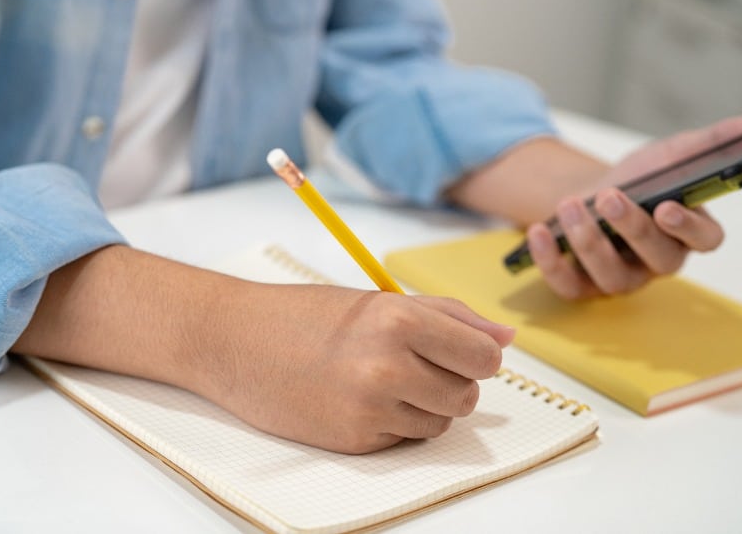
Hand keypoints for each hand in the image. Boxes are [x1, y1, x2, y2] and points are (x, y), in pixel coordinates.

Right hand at [191, 283, 514, 453]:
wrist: (235, 342)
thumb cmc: (309, 315)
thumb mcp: (380, 301)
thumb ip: (448, 316)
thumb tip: (505, 338)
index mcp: (401, 320)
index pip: (483, 357)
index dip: (476, 355)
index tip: (458, 351)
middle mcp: (389, 367)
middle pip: (467, 395)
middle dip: (450, 381)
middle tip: (412, 363)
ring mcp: (371, 409)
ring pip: (440, 422)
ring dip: (423, 405)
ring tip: (381, 380)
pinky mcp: (355, 440)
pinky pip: (405, 439)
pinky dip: (393, 423)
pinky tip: (357, 399)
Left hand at [526, 115, 741, 298]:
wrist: (589, 195)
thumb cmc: (637, 181)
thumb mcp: (669, 154)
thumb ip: (712, 141)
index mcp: (687, 232)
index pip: (705, 241)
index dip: (689, 228)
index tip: (667, 207)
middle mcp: (657, 262)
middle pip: (657, 258)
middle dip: (632, 228)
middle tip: (610, 197)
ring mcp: (620, 278)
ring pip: (612, 276)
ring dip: (589, 241)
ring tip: (571, 205)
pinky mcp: (583, 287)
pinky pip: (570, 286)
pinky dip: (551, 261)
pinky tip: (539, 231)